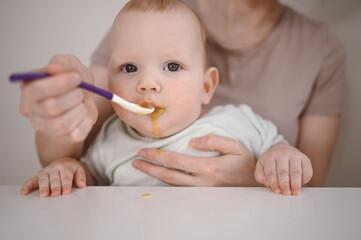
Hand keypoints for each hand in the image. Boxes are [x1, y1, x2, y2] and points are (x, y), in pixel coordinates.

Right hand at [19, 54, 97, 141]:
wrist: (84, 101)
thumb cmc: (74, 82)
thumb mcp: (71, 65)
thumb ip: (62, 63)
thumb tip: (52, 68)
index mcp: (29, 89)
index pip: (35, 90)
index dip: (58, 84)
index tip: (77, 77)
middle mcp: (32, 110)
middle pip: (50, 107)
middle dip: (73, 97)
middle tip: (82, 92)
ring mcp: (46, 126)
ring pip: (60, 124)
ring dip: (79, 111)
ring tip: (83, 103)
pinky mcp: (63, 137)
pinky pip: (75, 134)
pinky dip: (86, 123)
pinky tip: (86, 114)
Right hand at [21, 158, 86, 196]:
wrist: (64, 161)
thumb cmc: (71, 169)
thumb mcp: (79, 170)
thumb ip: (81, 177)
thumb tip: (82, 184)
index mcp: (65, 167)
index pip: (66, 177)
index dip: (66, 184)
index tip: (66, 192)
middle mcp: (54, 169)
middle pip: (54, 179)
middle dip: (55, 187)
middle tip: (56, 194)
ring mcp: (45, 172)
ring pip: (43, 179)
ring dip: (43, 187)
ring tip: (44, 195)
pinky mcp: (38, 176)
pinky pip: (31, 181)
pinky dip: (27, 186)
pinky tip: (24, 192)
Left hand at [132, 134, 257, 186]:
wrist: (256, 186)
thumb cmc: (245, 164)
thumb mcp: (235, 146)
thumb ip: (214, 140)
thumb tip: (192, 141)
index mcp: (209, 168)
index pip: (176, 161)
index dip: (157, 156)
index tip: (143, 151)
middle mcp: (202, 182)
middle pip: (169, 175)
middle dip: (149, 167)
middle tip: (135, 161)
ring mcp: (201, 191)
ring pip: (172, 185)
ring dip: (154, 176)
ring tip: (141, 167)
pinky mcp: (202, 195)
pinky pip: (179, 190)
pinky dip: (165, 184)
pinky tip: (157, 177)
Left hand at [254, 143, 312, 194]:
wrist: (283, 150)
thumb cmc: (271, 162)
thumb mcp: (261, 166)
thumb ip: (260, 176)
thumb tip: (267, 183)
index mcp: (270, 157)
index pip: (271, 171)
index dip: (274, 182)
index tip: (276, 190)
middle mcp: (283, 154)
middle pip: (284, 171)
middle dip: (285, 183)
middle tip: (286, 193)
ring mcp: (295, 155)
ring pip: (296, 171)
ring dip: (296, 183)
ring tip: (295, 192)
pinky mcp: (305, 159)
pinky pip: (306, 170)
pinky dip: (304, 179)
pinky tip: (301, 185)